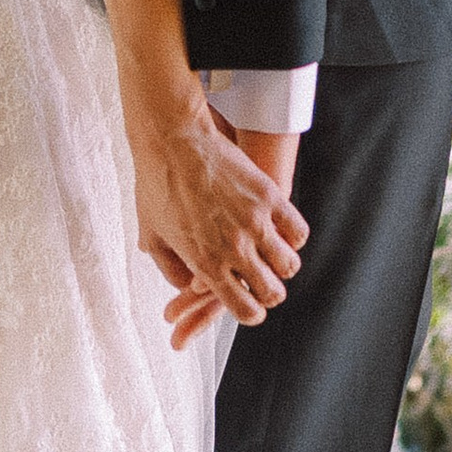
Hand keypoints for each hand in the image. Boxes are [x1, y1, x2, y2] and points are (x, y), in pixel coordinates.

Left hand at [130, 92, 306, 343]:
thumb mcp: (153, 235)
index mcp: (204, 263)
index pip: (245, 310)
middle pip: (272, 292)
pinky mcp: (268, 197)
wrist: (171, 140)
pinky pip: (298, 231)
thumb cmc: (157, 185)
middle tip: (266, 278)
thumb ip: (170, 268)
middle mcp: (232, 249)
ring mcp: (253, 224)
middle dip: (270, 290)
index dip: (252, 311)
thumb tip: (188, 286)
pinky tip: (284, 231)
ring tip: (276, 254)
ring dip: (284, 263)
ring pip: (289, 265)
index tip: (251, 302)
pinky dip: (294, 236)